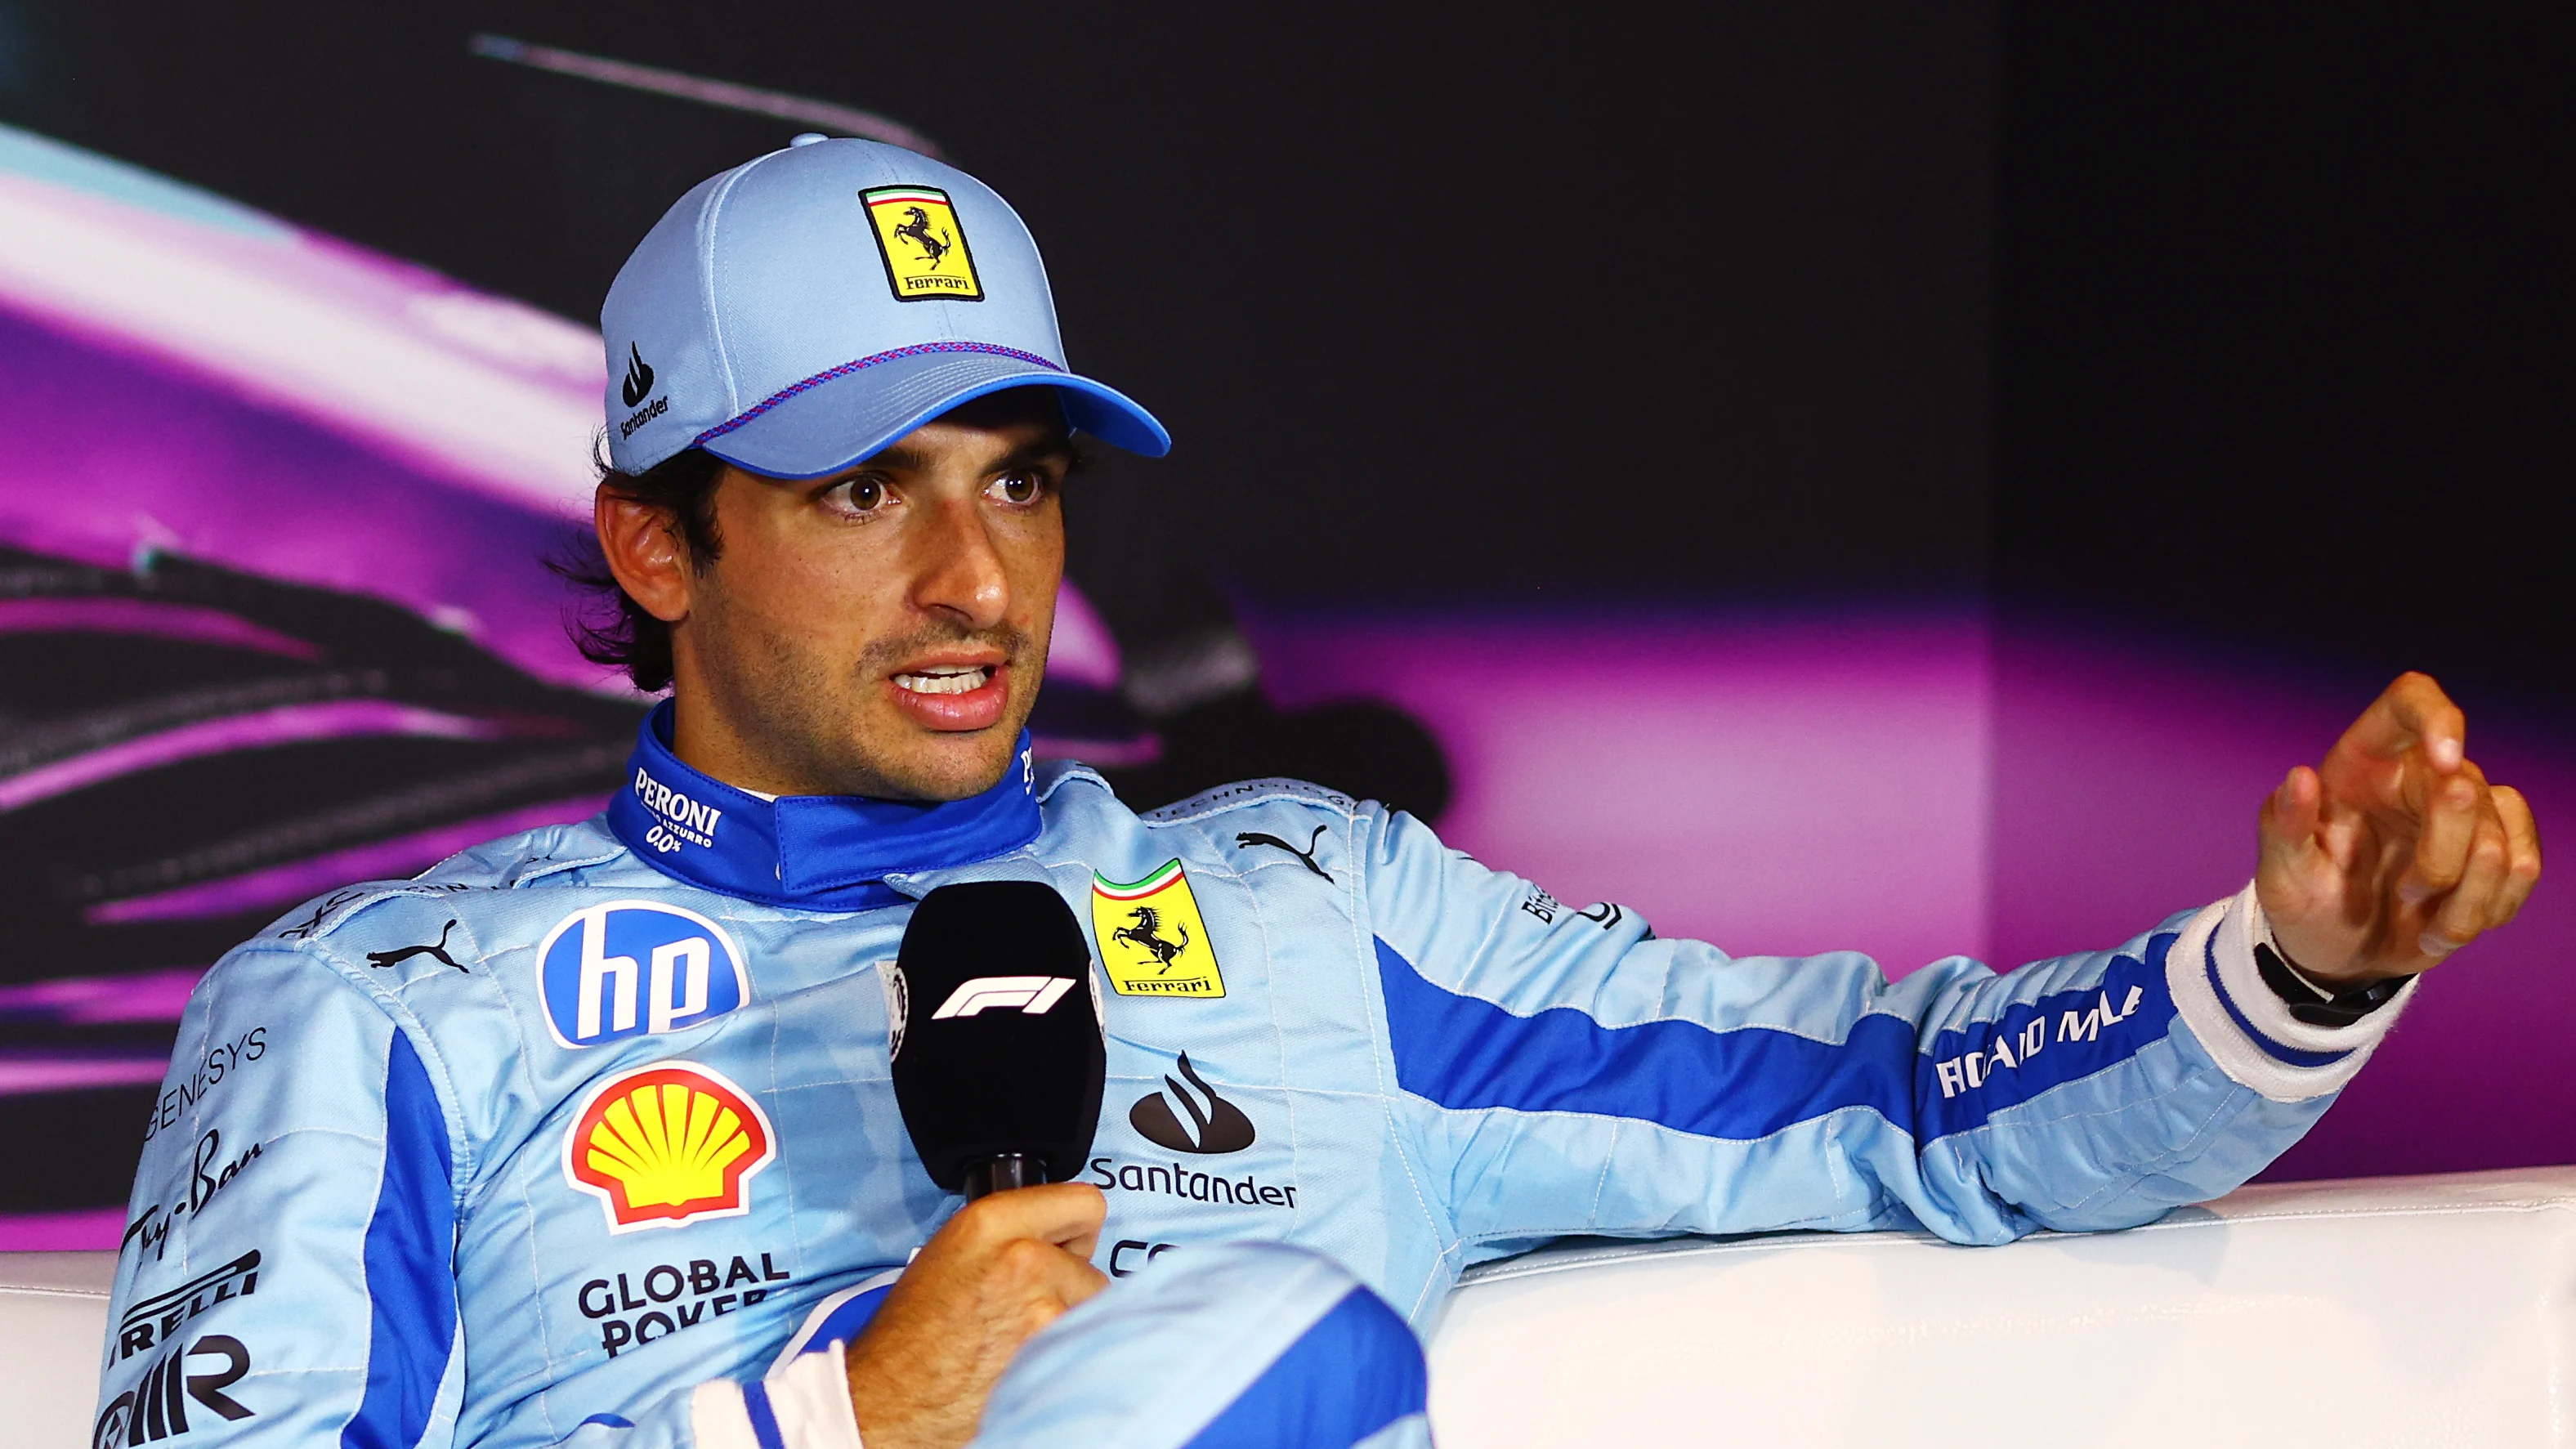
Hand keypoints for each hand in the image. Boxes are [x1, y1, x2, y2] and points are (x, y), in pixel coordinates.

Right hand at [844, 1184, 1108, 1448]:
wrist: (887, 1402)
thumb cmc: (909, 1338)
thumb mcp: (952, 1255)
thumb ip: (1008, 1237)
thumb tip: (1057, 1240)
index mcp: (990, 1221)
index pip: (1084, 1204)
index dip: (1075, 1234)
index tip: (1066, 1251)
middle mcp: (1023, 1255)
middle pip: (1093, 1270)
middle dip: (1068, 1291)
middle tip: (1024, 1313)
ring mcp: (1043, 1307)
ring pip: (1091, 1315)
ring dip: (1066, 1328)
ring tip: (1016, 1344)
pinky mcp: (1051, 1354)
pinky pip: (1083, 1350)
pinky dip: (1062, 1360)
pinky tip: (1022, 1367)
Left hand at [2257, 672, 2540, 985]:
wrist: (2337, 952)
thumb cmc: (2305, 901)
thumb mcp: (2280, 873)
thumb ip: (2285, 827)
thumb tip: (2299, 776)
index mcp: (2362, 762)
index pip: (2410, 701)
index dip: (2437, 719)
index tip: (2445, 762)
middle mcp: (2419, 775)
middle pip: (2462, 788)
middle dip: (2442, 858)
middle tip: (2406, 891)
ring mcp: (2464, 813)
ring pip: (2498, 840)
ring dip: (2466, 899)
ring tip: (2426, 931)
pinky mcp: (2495, 850)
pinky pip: (2523, 867)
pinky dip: (2490, 909)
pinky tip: (2449, 929)